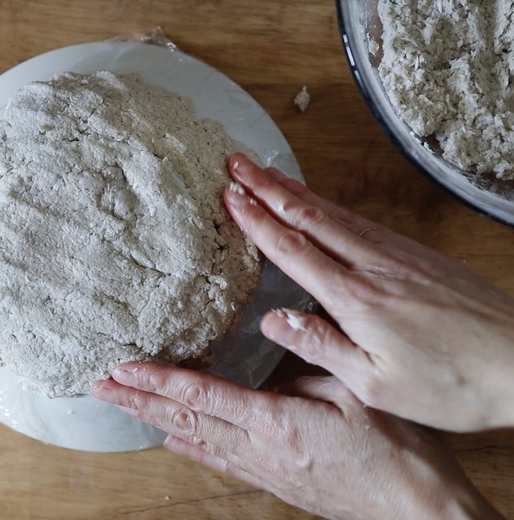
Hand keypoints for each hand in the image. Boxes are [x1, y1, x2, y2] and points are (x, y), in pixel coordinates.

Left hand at [91, 364, 503, 519]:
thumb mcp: (354, 393)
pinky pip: (219, 459)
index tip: (123, 369)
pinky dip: (190, 447)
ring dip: (156, 420)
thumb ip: (308, 369)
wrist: (415, 510)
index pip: (202, 395)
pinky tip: (173, 441)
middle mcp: (259, 448)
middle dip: (138, 401)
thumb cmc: (394, 449)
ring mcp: (263, 468)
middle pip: (185, 419)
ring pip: (196, 439)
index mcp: (276, 422)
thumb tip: (275, 356)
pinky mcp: (274, 480)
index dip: (159, 380)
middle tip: (100, 387)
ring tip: (123, 406)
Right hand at [223, 153, 513, 431]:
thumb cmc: (451, 384)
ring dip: (295, 190)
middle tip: (237, 163)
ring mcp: (397, 255)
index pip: (293, 249)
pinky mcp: (417, 254)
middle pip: (309, 216)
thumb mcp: (376, 384)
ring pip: (334, 212)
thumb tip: (270, 321)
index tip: (230, 195)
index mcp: (355, 299)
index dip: (257, 220)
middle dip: (267, 187)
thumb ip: (321, 347)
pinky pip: (361, 220)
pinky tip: (321, 203)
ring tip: (267, 173)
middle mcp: (373, 266)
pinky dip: (330, 204)